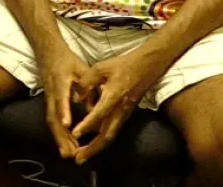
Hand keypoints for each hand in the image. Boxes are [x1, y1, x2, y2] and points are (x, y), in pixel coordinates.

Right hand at [39, 48, 91, 160]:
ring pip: (51, 122)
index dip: (63, 111)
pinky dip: (59, 135)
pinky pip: (52, 121)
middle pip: (53, 116)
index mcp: (60, 81)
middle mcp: (52, 93)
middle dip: (60, 136)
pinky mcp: (49, 104)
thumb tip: (96, 108)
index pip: (60, 98)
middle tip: (68, 152)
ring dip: (59, 139)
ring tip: (67, 154)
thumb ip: (89, 87)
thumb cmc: (68, 61)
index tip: (66, 124)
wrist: (48, 54)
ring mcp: (48, 99)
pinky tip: (67, 145)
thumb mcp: (82, 69)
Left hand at [70, 50, 167, 164]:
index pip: (100, 114)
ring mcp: (124, 114)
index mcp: (114, 95)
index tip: (75, 133)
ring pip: (110, 136)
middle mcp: (120, 109)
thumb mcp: (101, 67)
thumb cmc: (123, 65)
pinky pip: (113, 131)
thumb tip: (76, 97)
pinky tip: (92, 145)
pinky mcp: (125, 115)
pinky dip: (102, 140)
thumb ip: (87, 82)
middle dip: (92, 148)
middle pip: (107, 134)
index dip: (87, 125)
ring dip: (96, 148)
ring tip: (82, 156)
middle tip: (78, 158)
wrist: (147, 67)